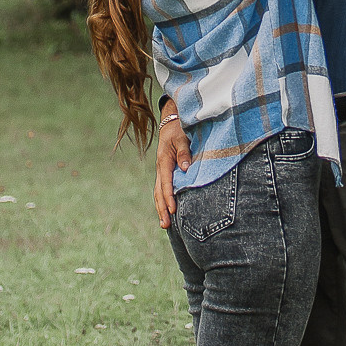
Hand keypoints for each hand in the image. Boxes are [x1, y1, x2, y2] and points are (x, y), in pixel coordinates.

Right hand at [154, 112, 190, 228]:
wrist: (171, 120)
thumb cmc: (178, 128)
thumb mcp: (181, 137)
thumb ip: (184, 152)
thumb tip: (186, 169)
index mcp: (163, 160)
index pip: (166, 182)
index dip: (169, 197)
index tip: (173, 210)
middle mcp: (160, 168)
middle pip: (159, 192)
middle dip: (162, 209)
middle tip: (165, 225)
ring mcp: (161, 170)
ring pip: (159, 192)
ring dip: (161, 208)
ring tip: (164, 224)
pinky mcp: (165, 171)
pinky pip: (163, 188)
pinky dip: (163, 200)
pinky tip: (167, 211)